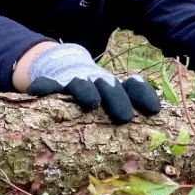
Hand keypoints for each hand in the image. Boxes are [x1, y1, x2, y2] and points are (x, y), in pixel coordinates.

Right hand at [27, 43, 160, 123]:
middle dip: (117, 98)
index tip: (153, 111)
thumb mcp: (112, 103)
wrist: (65, 66)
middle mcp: (96, 82)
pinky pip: (46, 85)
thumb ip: (130, 112)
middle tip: (125, 117)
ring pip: (80, 83)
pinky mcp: (51, 84)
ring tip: (91, 102)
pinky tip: (39, 93)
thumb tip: (155, 128)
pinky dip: (44, 87)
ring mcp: (73, 82)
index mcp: (115, 87)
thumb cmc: (95, 96)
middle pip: (108, 86)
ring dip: (86, 90)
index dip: (143, 96)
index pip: (133, 87)